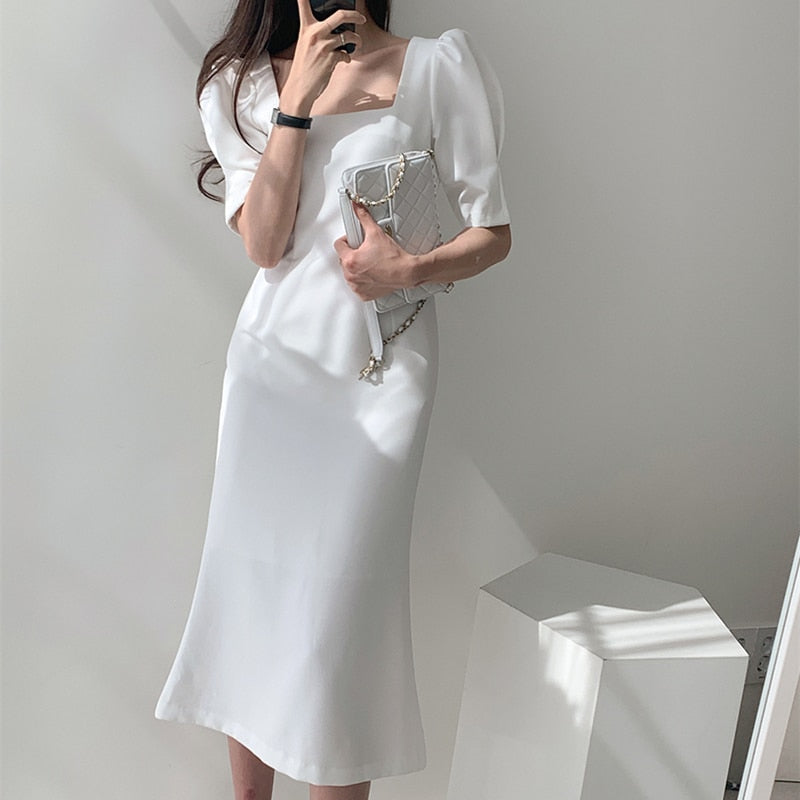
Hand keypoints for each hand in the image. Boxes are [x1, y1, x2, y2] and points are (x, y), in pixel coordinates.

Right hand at [279, 0, 365, 115]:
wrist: (300, 89)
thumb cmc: (303, 68)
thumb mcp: (305, 45)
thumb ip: (317, 34)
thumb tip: (335, 29)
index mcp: (306, 28)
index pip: (303, 3)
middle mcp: (315, 33)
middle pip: (340, 15)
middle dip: (355, 15)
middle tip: (360, 19)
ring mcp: (324, 46)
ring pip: (349, 36)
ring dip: (356, 40)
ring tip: (357, 43)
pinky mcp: (331, 59)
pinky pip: (346, 54)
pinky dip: (347, 57)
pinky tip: (343, 60)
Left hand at [333, 202, 417, 300]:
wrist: (406, 272)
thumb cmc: (393, 258)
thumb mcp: (376, 233)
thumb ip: (364, 218)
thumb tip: (357, 208)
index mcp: (350, 261)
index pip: (338, 245)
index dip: (347, 240)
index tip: (355, 240)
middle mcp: (350, 275)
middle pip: (343, 259)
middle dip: (352, 254)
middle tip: (366, 251)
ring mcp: (357, 286)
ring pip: (350, 273)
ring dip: (357, 267)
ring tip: (371, 262)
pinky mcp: (364, 294)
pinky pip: (357, 286)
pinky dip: (363, 280)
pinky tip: (373, 273)